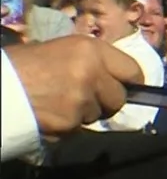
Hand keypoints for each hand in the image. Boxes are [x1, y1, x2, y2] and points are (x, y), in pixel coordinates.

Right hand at [5, 36, 142, 135]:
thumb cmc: (22, 64)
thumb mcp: (60, 50)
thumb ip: (90, 62)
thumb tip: (113, 78)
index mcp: (91, 49)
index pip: (133, 70)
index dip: (130, 81)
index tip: (125, 87)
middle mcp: (91, 73)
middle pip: (119, 98)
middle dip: (105, 102)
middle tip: (84, 98)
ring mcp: (81, 100)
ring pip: (97, 116)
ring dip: (83, 114)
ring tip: (57, 103)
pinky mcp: (68, 123)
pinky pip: (78, 129)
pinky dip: (66, 126)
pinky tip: (48, 115)